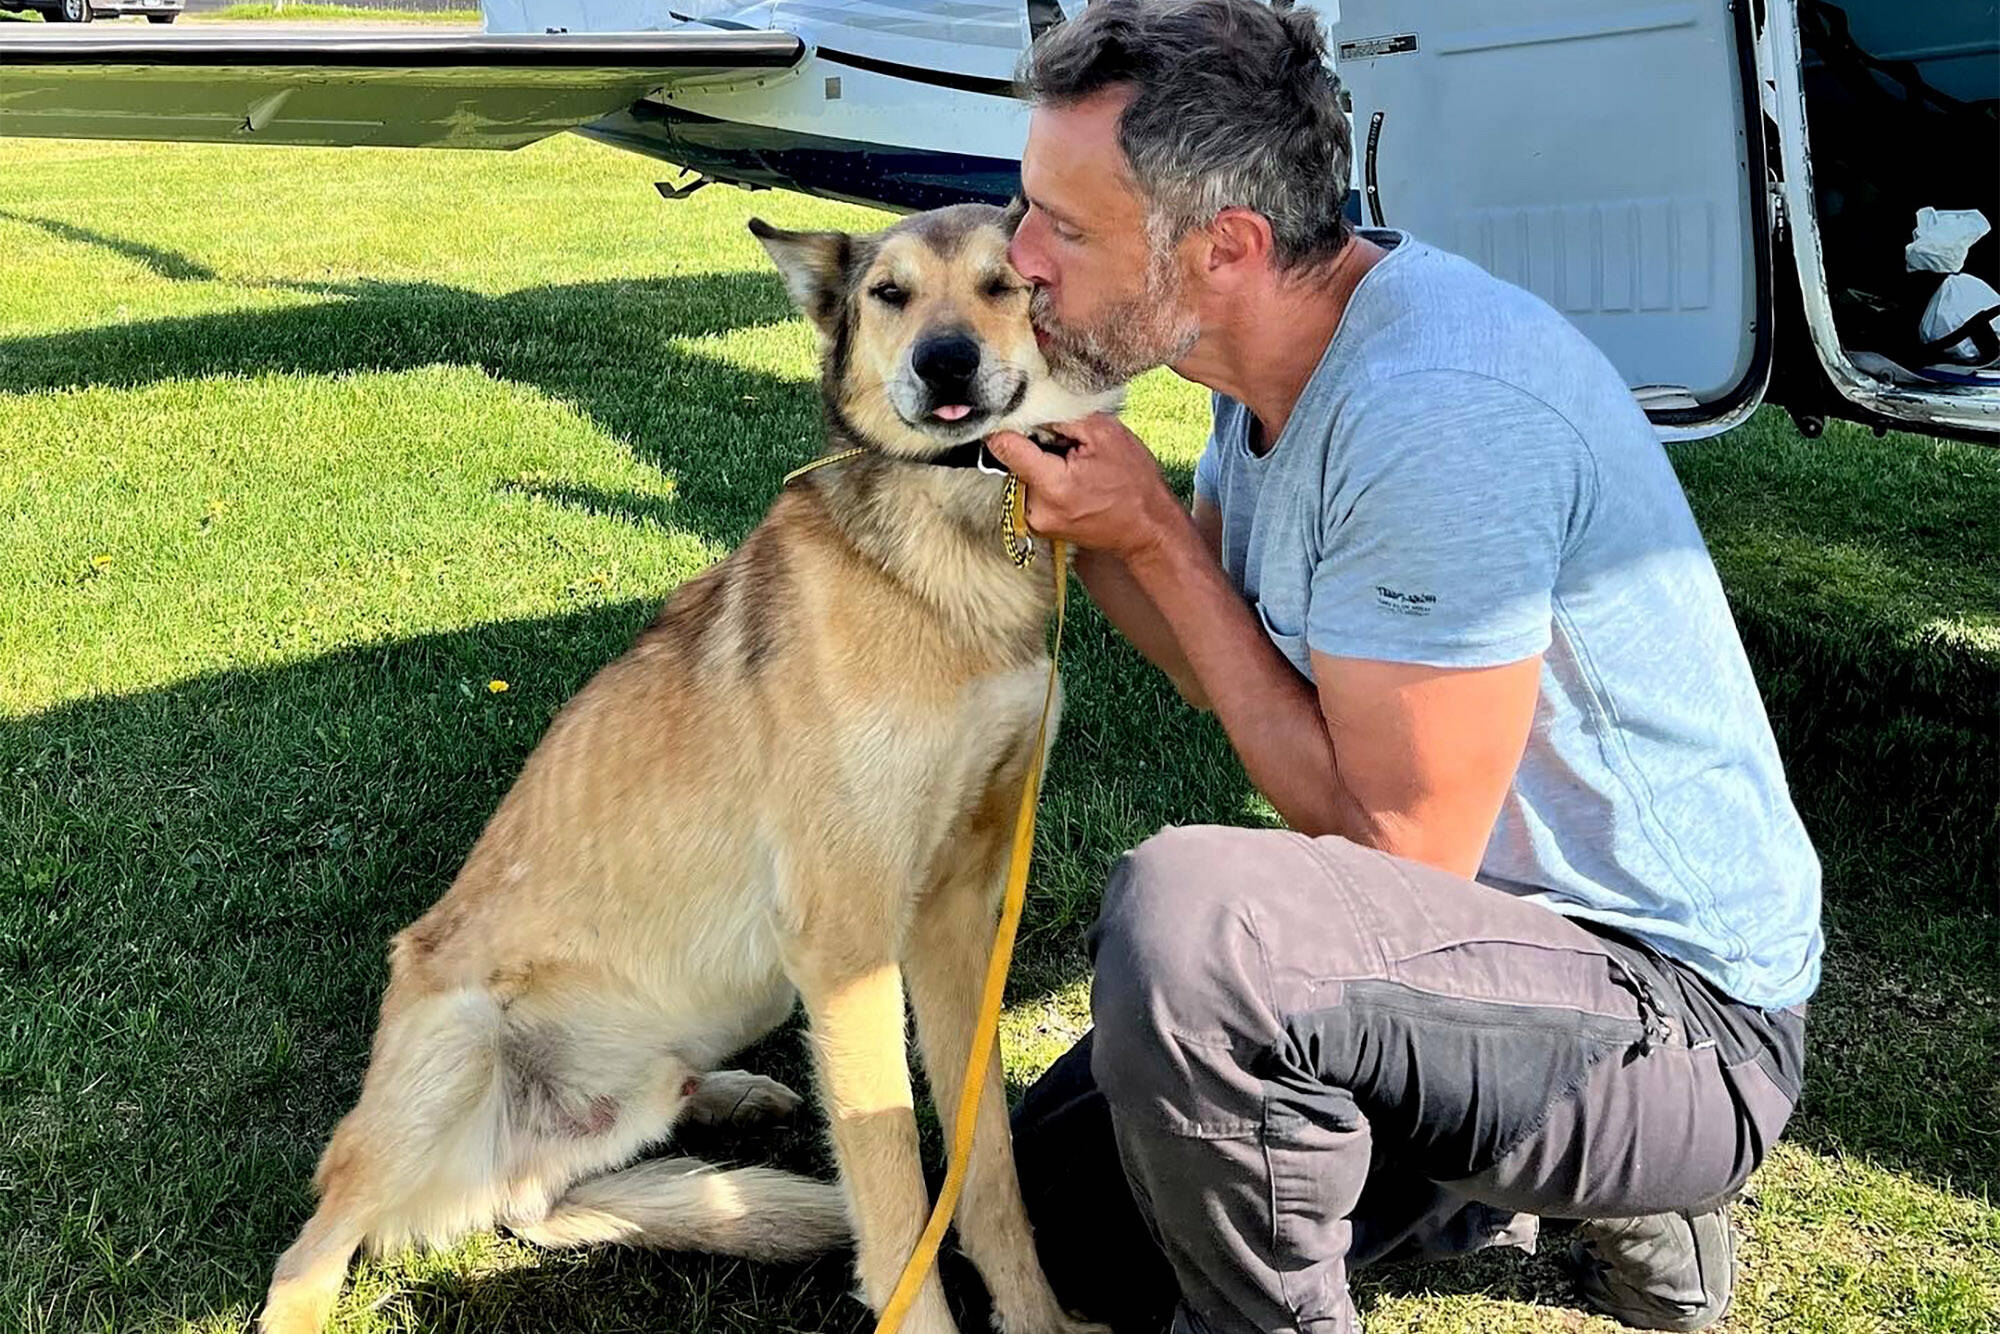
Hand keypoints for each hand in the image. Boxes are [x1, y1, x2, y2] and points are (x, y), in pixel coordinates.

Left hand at [985, 414, 1187, 562]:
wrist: (1148, 527)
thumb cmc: (1134, 482)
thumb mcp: (1106, 434)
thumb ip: (1062, 418)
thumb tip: (1029, 409)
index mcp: (1053, 484)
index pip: (1004, 447)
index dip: (1008, 425)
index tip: (1019, 416)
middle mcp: (1036, 509)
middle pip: (1012, 461)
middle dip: (1034, 446)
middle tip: (1067, 447)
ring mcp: (1036, 522)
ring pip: (1021, 476)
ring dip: (1040, 464)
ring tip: (1074, 467)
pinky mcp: (1039, 527)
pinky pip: (1030, 492)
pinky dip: (1045, 481)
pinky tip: (1071, 482)